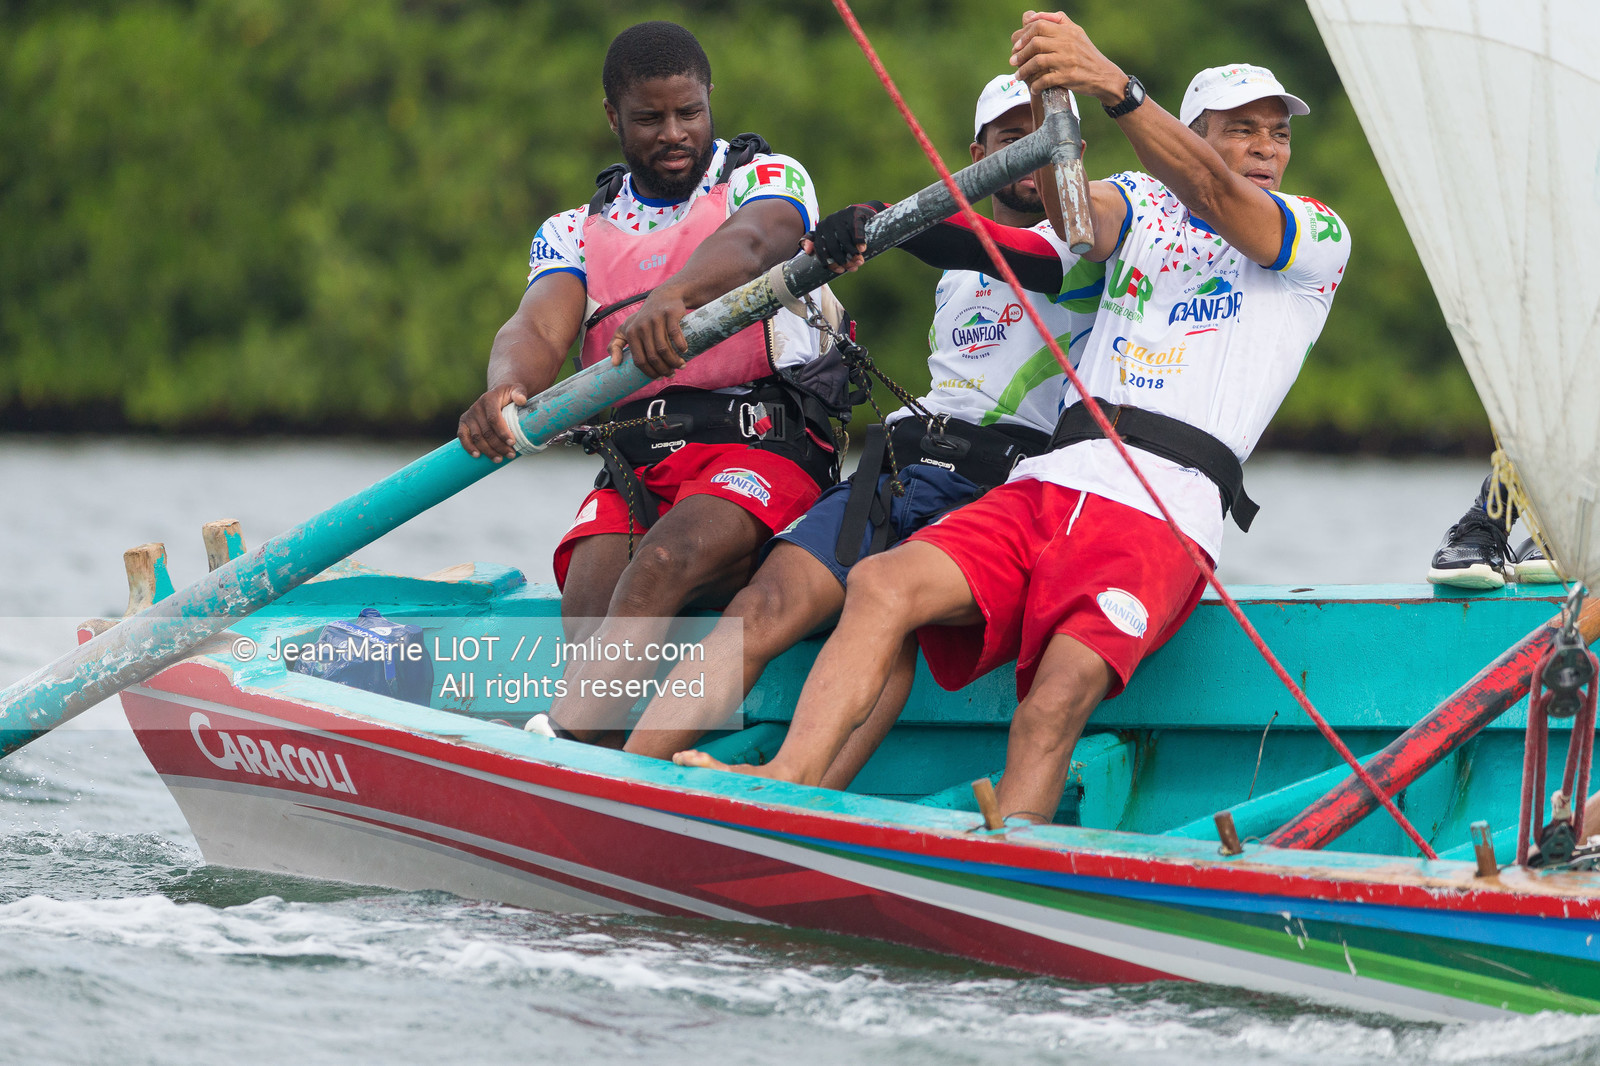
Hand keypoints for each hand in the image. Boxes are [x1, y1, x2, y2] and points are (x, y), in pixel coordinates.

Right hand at [458, 383, 529, 461]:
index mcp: (489, 399)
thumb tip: (521, 400)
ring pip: (477, 437)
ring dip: (488, 450)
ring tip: (499, 459)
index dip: (502, 432)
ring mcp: (469, 415)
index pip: (494, 418)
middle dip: (499, 445)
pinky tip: (477, 455)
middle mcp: (477, 407)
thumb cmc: (508, 395)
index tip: (512, 443)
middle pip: (486, 431)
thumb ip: (519, 393)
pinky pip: (462, 436)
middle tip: (511, 454)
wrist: (497, 395)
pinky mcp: (464, 423)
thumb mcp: (516, 390)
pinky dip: (468, 447)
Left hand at [610, 286, 689, 376]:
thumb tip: (614, 364)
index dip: (650, 372)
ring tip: (681, 366)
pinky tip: (685, 351)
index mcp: (631, 333)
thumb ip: (615, 345)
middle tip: (672, 374)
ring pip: (664, 349)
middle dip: (664, 370)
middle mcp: (641, 326)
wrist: (663, 297)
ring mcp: (655, 319)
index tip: (659, 377)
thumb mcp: (626, 328)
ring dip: (674, 361)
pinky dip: (681, 346)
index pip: (640, 360)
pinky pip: (675, 335)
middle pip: (653, 357)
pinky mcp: (669, 314)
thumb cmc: (644, 318)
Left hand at [802, 201, 884, 272]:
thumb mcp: (832, 238)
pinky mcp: (853, 212)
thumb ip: (819, 246)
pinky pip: (855, 231)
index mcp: (820, 229)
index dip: (829, 262)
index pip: (819, 249)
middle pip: (832, 247)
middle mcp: (828, 221)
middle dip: (842, 260)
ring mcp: (840, 216)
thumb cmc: (846, 230)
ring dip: (852, 253)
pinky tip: (862, 249)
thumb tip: (807, 252)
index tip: (840, 270)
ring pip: (844, 240)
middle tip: (853, 267)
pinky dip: (859, 242)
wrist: (863, 213)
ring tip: (859, 261)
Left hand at [1010, 11, 1125, 105]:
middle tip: (1012, 61)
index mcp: (1067, 30)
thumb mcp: (1077, 32)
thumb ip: (1058, 20)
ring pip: (1037, 61)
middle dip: (1020, 52)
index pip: (1039, 25)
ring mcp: (1067, 60)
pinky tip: (1033, 88)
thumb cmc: (1086, 54)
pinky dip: (1036, 85)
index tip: (1016, 44)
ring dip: (1024, 70)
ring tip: (1018, 76)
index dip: (1024, 34)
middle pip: (1036, 42)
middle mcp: (1067, 43)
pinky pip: (1045, 80)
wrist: (1104, 76)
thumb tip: (1032, 15)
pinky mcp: (1068, 76)